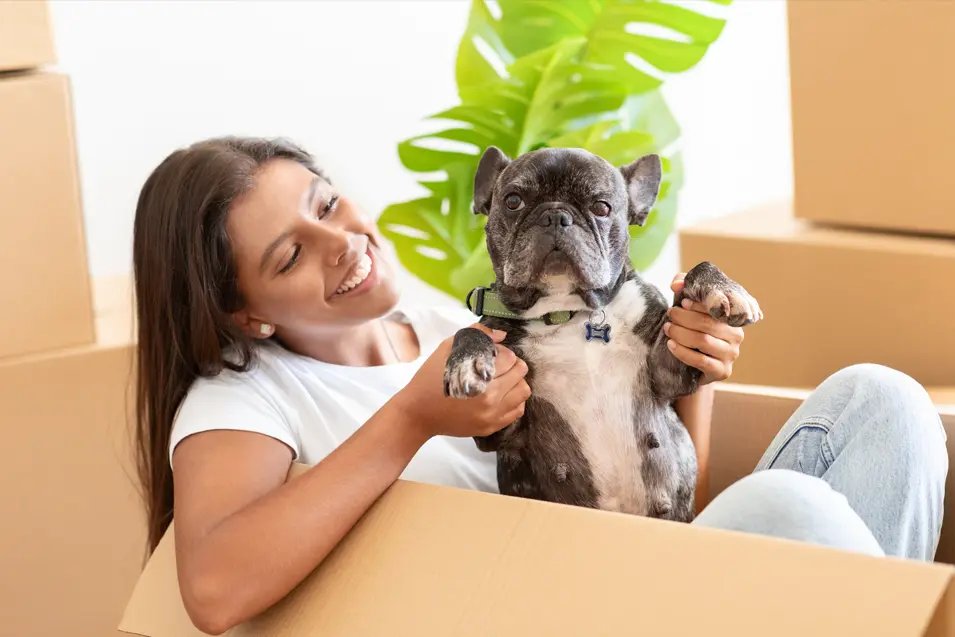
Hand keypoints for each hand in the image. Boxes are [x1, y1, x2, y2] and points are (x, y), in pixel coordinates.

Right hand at [396, 324, 529, 439]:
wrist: (417, 413)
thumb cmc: (429, 379)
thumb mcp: (447, 349)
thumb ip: (475, 335)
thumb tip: (501, 336)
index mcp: (478, 375)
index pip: (509, 357)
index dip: (502, 352)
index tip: (492, 354)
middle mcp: (489, 397)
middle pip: (520, 373)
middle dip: (512, 364)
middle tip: (500, 365)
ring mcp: (491, 415)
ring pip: (523, 392)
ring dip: (515, 382)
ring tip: (502, 380)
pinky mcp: (490, 427)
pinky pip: (517, 411)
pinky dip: (513, 400)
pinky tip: (500, 395)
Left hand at [664, 273, 743, 384]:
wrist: (694, 366)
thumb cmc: (692, 330)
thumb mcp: (689, 307)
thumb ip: (685, 287)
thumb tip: (677, 284)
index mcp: (733, 318)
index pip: (719, 308)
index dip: (699, 304)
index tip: (683, 302)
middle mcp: (737, 336)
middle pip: (708, 324)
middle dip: (684, 318)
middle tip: (670, 315)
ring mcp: (731, 355)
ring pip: (704, 341)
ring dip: (681, 333)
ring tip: (667, 329)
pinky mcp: (722, 371)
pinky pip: (701, 360)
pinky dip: (683, 352)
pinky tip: (671, 345)